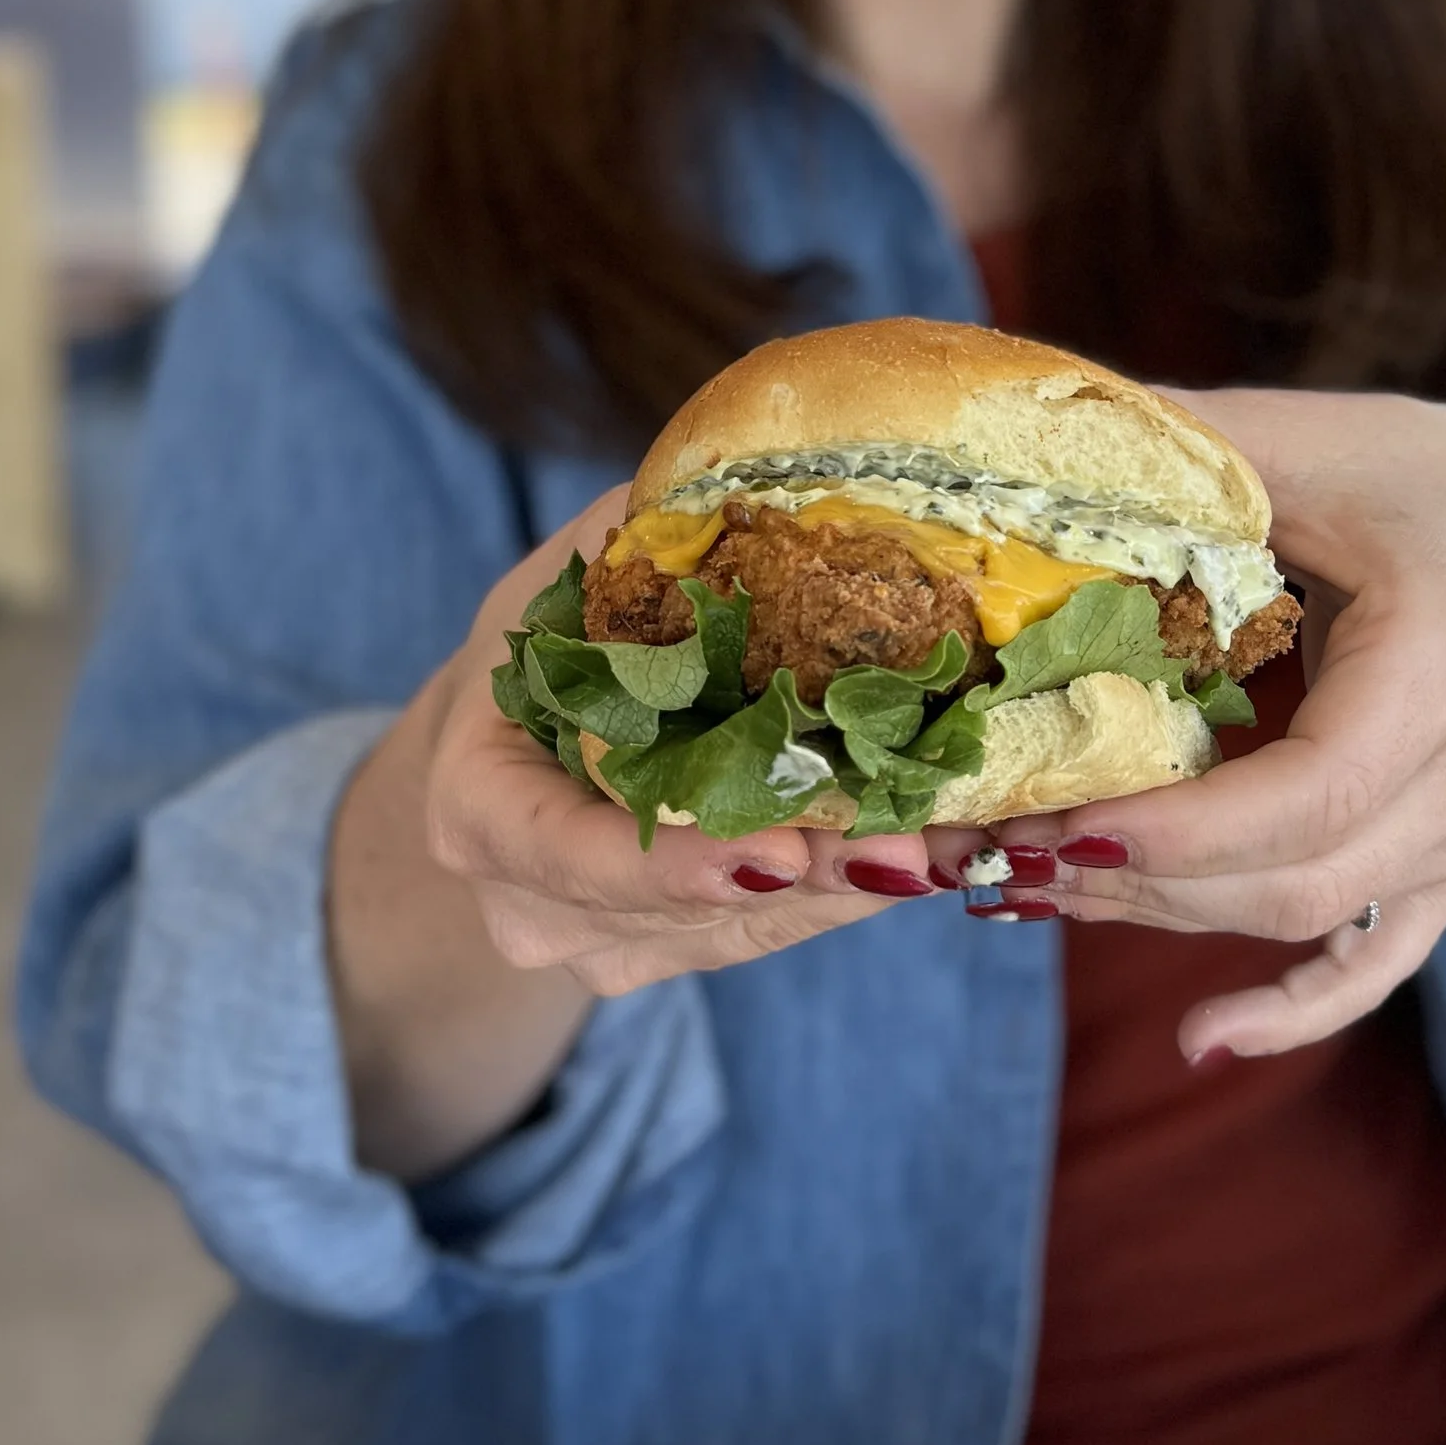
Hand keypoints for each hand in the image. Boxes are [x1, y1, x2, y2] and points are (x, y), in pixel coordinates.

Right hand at [333, 487, 951, 1177]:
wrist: (503, 755)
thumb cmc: (532, 652)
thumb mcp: (552, 582)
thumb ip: (629, 547)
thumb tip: (741, 490)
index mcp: (477, 811)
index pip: (567, 853)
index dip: (675, 863)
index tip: (782, 851)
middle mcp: (535, 906)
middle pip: (689, 905)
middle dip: (816, 874)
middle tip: (922, 847)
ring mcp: (609, 948)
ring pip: (752, 926)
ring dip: (864, 882)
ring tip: (968, 844)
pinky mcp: (686, 954)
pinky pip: (782, 926)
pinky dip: (865, 882)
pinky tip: (957, 848)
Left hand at [949, 392, 1445, 1064]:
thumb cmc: (1410, 478)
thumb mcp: (1304, 441)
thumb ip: (1175, 449)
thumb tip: (1014, 448)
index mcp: (1443, 660)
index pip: (1317, 789)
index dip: (1185, 829)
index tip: (1056, 820)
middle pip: (1295, 876)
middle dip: (1136, 875)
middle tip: (993, 848)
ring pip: (1302, 915)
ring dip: (1158, 911)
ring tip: (1022, 882)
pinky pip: (1371, 965)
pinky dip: (1289, 1013)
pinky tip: (1199, 1042)